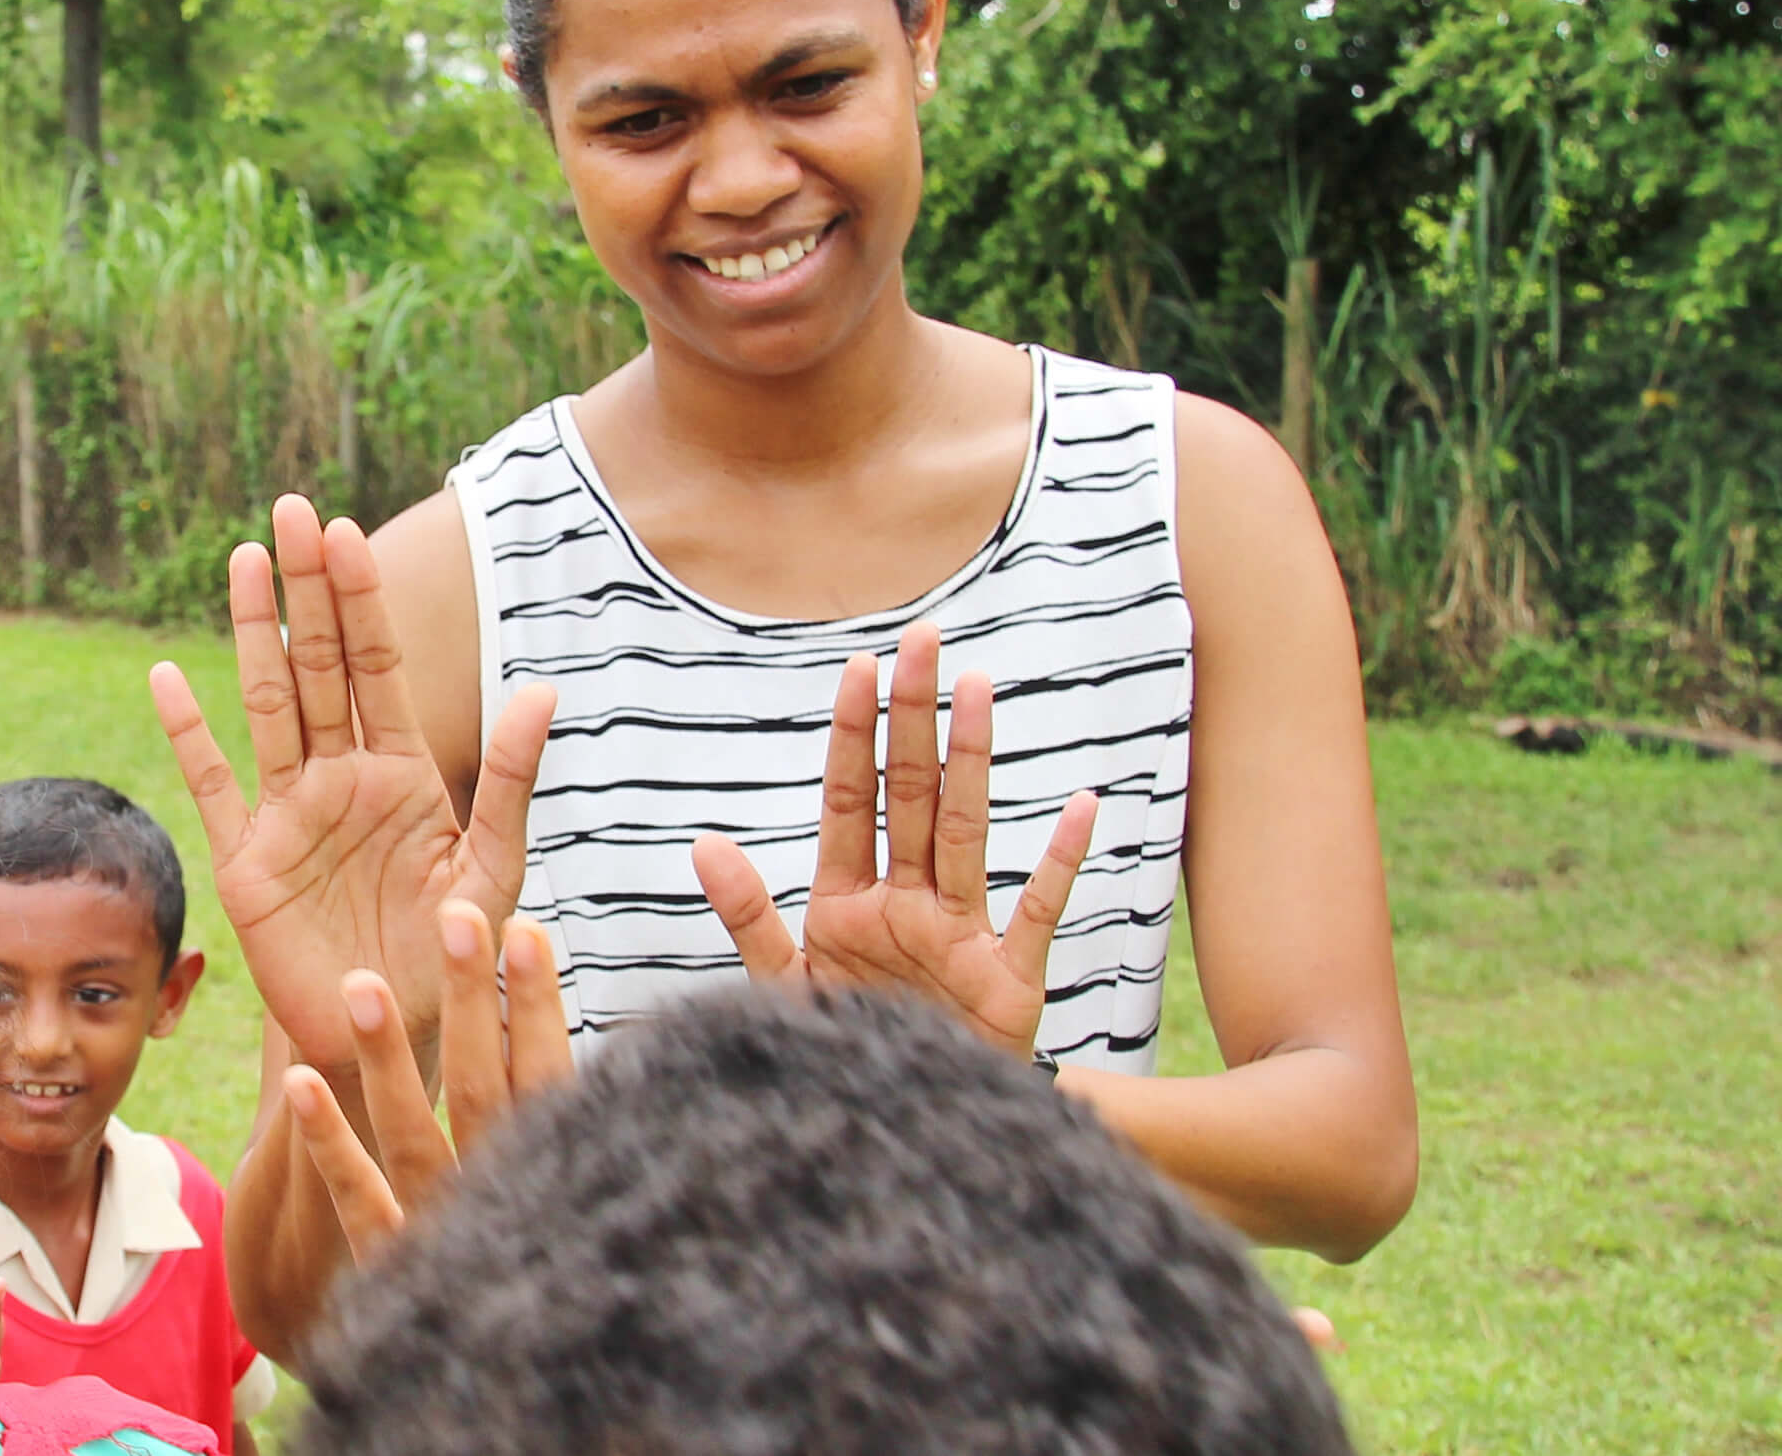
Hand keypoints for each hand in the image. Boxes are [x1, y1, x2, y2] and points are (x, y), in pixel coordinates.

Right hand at [153, 495, 556, 1068]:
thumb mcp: (494, 867)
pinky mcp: (247, 863)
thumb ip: (511, 780)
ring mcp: (288, 814)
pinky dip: (189, 735)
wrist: (397, 1037)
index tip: (347, 532)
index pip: (377, 666)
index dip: (361, 599)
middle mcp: (339, 778)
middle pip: (319, 664)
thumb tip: (544, 688)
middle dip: (307, 587)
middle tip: (293, 509)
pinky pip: (214, 787)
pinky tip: (166, 678)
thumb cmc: (452, 956)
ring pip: (267, 704)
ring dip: (252, 632)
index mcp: (400, 771)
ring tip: (244, 558)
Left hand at [283, 901, 575, 1257]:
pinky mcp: (397, 1269)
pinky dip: (329, 1142)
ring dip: (389, 1058)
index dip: (539, 1008)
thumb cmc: (566, 1288)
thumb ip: (580, 1135)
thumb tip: (600, 1053)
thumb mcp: (588, 1206)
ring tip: (361, 983)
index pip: (552, 1079)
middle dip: (472, 1003)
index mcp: (563, 1181)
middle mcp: (508, 1202)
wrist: (526, 1403)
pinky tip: (299, 1082)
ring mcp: (448, 1234)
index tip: (527, 930)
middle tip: (456, 917)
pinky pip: (359, 1202)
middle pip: (486, 1090)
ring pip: (417, 1136)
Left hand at [688, 624, 1097, 1058]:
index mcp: (848, 904)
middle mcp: (907, 906)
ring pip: (964, 831)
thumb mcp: (784, 989)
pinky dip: (1058, 861)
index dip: (853, 735)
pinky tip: (1077, 806)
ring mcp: (960, 938)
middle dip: (913, 719)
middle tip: (922, 642)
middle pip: (909, 796)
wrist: (899, 1138)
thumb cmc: (842, 1057)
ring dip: (970, 760)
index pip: (849, 800)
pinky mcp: (1008, 983)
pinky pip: (1036, 912)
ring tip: (977, 689)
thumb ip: (749, 917)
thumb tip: (704, 842)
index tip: (859, 666)